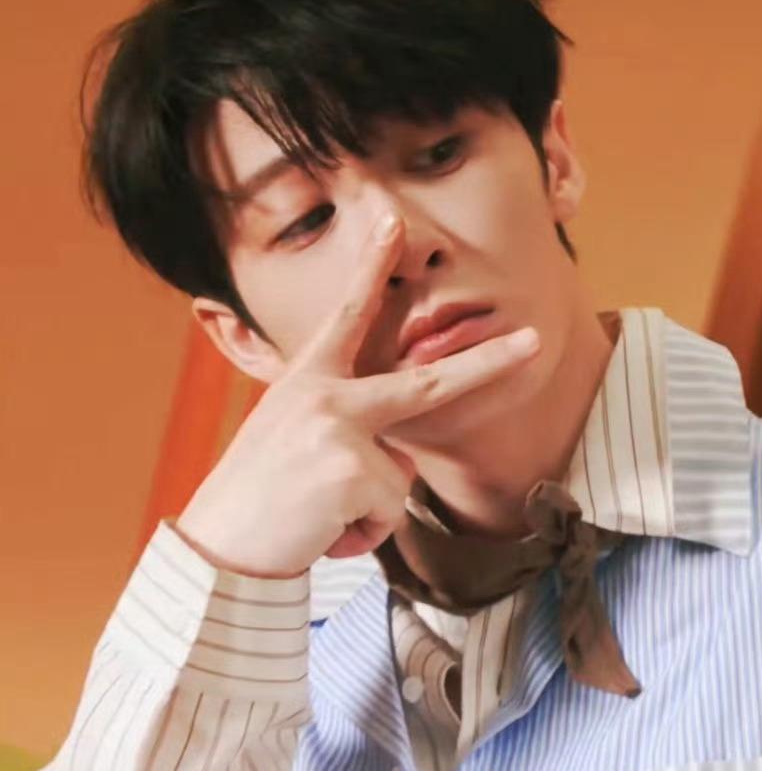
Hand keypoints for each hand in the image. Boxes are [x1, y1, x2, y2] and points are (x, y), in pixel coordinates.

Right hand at [175, 213, 541, 578]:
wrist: (217, 550)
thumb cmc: (257, 500)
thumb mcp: (295, 444)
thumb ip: (348, 433)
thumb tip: (394, 460)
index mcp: (308, 382)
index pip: (348, 316)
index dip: (370, 265)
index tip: (392, 220)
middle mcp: (325, 396)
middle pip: (428, 383)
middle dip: (489, 364)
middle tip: (535, 342)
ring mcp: (340, 430)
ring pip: (399, 480)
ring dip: (369, 513)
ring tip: (317, 516)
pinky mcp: (352, 473)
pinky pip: (390, 513)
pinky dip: (363, 536)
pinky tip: (322, 532)